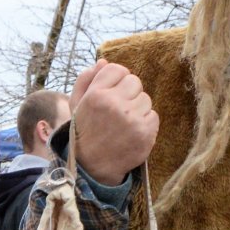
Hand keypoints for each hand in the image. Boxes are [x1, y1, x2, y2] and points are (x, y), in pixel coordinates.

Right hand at [69, 59, 156, 185]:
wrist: (91, 167)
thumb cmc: (83, 133)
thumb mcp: (76, 105)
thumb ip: (86, 80)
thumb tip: (104, 62)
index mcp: (96, 94)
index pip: (117, 69)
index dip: (116, 80)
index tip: (113, 93)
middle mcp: (113, 104)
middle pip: (135, 81)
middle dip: (128, 93)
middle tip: (118, 110)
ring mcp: (131, 118)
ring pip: (145, 99)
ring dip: (137, 108)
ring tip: (124, 122)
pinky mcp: (145, 132)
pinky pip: (153, 115)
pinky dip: (145, 123)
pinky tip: (132, 132)